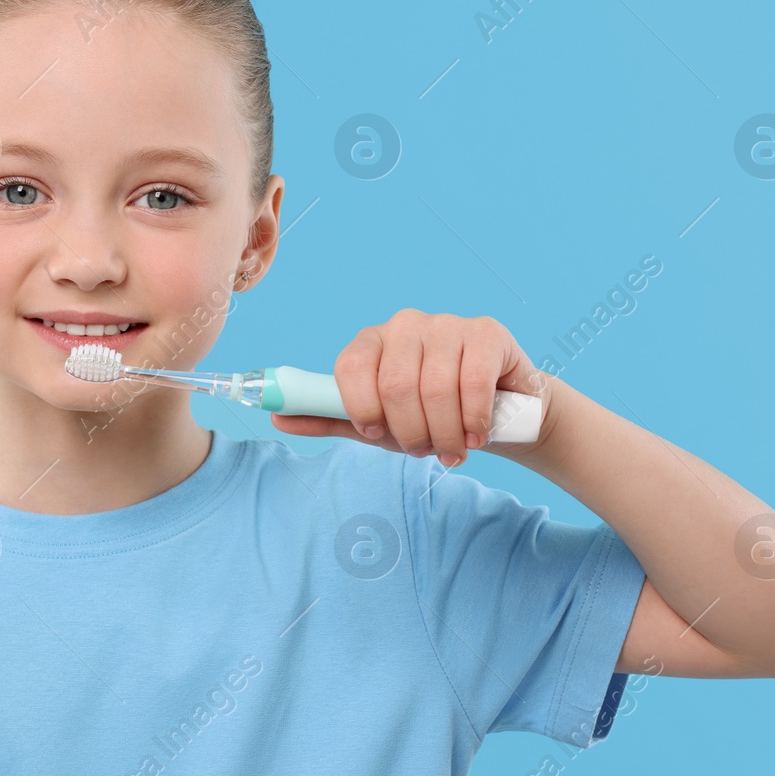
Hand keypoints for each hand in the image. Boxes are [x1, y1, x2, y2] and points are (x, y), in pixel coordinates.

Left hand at [270, 310, 551, 465]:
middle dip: (410, 432)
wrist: (497, 411)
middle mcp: (405, 325)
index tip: (376, 434)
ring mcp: (447, 325)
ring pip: (435, 388)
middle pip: (394, 385)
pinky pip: (473, 382)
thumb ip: (328, 418)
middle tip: (425, 450)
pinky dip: (474, 420)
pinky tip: (477, 435)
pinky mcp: (486, 333)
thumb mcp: (375, 423)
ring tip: (452, 449)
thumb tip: (277, 417)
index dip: (361, 409)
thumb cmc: (427, 415)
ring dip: (445, 433)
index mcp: (371, 342)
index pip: (349, 367)